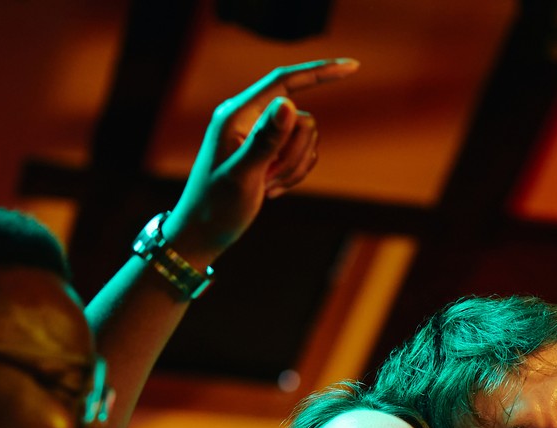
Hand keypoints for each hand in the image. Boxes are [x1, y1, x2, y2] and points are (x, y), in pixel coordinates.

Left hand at [164, 58, 360, 261]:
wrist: (202, 232)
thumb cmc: (215, 207)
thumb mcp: (241, 176)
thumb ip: (265, 140)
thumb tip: (290, 105)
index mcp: (236, 114)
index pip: (284, 82)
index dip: (320, 72)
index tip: (354, 66)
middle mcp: (248, 117)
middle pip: (301, 118)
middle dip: (296, 154)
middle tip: (270, 181)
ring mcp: (260, 134)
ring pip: (305, 137)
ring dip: (295, 167)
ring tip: (267, 187)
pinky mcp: (268, 151)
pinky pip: (303, 153)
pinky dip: (296, 174)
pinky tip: (271, 189)